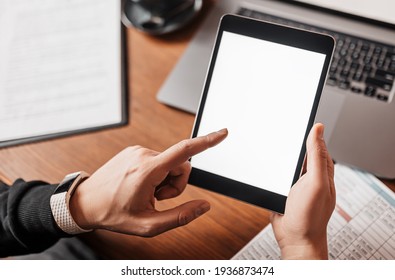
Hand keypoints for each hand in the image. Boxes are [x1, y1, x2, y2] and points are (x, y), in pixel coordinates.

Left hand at [69, 129, 227, 236]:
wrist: (85, 202)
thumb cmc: (113, 214)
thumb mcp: (148, 225)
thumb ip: (180, 217)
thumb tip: (204, 206)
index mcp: (148, 170)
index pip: (185, 151)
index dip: (207, 141)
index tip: (223, 133)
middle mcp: (143, 155)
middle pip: (180, 165)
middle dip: (175, 184)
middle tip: (157, 198)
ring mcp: (137, 151)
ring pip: (169, 164)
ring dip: (164, 180)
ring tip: (146, 193)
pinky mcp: (134, 151)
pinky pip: (157, 160)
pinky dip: (155, 174)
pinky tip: (139, 185)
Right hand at [271, 123, 335, 258]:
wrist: (295, 237)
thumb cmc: (310, 216)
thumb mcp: (316, 182)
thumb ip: (317, 156)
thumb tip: (318, 129)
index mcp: (323, 171)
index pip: (318, 145)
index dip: (311, 131)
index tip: (299, 117)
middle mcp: (311, 176)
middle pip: (302, 151)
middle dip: (293, 141)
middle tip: (281, 128)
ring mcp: (297, 183)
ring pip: (289, 162)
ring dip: (281, 155)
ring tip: (272, 142)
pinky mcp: (284, 190)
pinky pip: (279, 174)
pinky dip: (273, 168)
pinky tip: (267, 164)